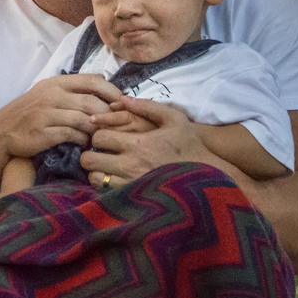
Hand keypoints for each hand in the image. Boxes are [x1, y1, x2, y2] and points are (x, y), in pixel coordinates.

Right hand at [0, 74, 123, 158]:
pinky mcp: (43, 133)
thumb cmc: (29, 111)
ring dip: (96, 129)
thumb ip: (73, 86)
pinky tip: (85, 142)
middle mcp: (51, 96)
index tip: (121, 103)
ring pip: (84, 119)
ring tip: (102, 134)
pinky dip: (83, 140)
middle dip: (108, 115)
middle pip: (92, 102)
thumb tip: (102, 77)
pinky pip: (72, 135)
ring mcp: (46, 114)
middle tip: (116, 124)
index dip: (112, 91)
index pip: (93, 81)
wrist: (2, 131)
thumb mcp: (47, 91)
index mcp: (55, 83)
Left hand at [81, 96, 208, 188]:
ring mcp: (130, 184)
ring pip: (94, 179)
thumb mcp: (174, 119)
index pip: (99, 138)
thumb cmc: (189, 145)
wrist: (207, 175)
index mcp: (137, 144)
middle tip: (98, 152)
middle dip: (89, 154)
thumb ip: (147, 106)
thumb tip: (123, 99)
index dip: (97, 135)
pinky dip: (104, 185)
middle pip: (89, 160)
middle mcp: (130, 166)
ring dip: (95, 171)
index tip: (104, 136)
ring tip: (105, 166)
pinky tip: (114, 179)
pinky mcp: (133, 198)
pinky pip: (106, 193)